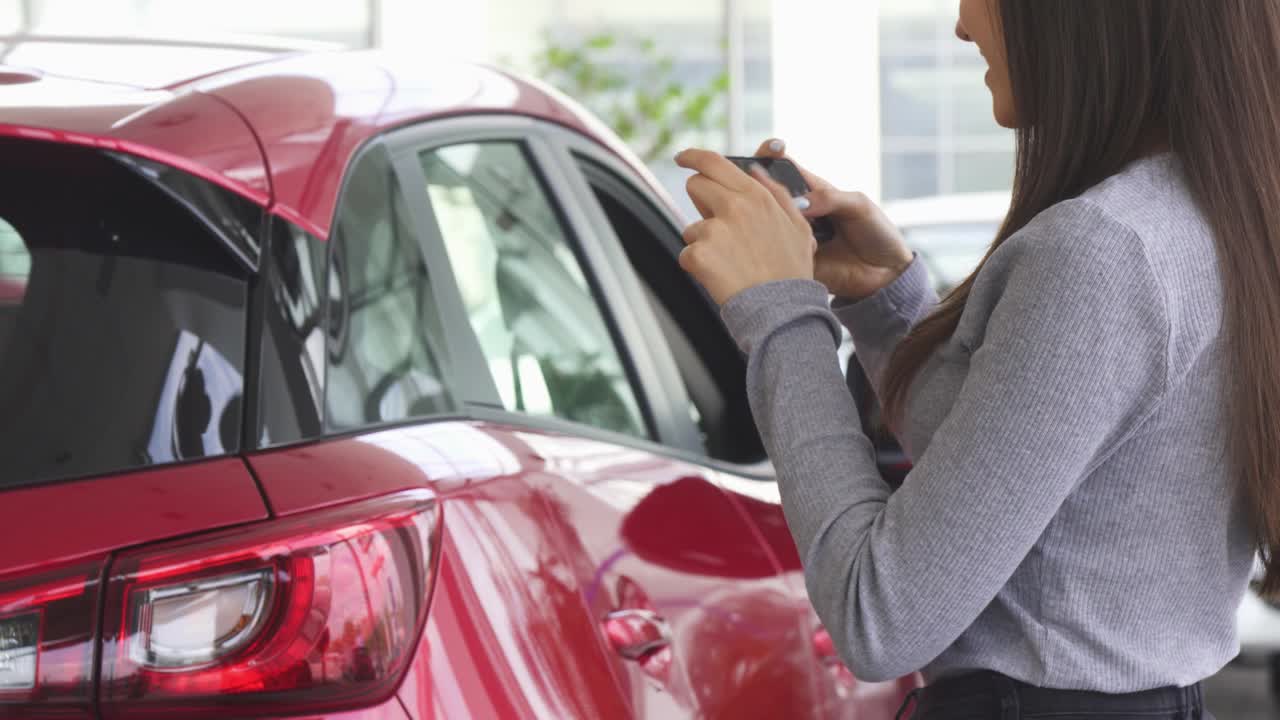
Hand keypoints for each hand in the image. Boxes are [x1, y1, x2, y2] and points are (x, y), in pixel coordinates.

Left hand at [675, 148, 816, 304]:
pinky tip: (721, 275)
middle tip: (718, 225)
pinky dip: (698, 267)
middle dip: (701, 202)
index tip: (683, 157)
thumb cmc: (790, 272)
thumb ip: (776, 194)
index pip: (714, 162)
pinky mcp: (698, 254)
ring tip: (730, 262)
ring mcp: (713, 230)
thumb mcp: (798, 226)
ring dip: (704, 242)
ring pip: (692, 227)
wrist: (781, 310)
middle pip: (695, 186)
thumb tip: (756, 171)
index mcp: (756, 196)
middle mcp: (733, 206)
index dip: (693, 157)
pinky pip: (687, 254)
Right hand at [754, 138, 913, 299]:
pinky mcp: (794, 260)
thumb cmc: (876, 232)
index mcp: (812, 191)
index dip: (772, 154)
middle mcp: (798, 212)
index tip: (772, 148)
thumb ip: (828, 198)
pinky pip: (781, 252)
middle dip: (765, 192)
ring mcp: (794, 236)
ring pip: (769, 224)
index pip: (784, 167)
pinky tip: (812, 249)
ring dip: (779, 222)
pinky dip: (790, 248)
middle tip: (787, 200)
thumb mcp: (859, 206)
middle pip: (768, 195)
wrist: (885, 273)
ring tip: (810, 230)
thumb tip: (798, 204)